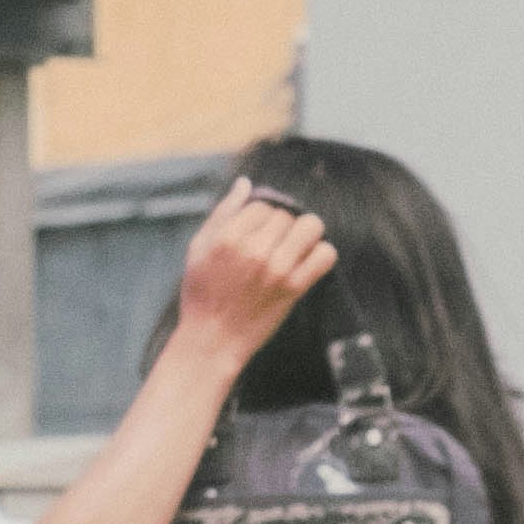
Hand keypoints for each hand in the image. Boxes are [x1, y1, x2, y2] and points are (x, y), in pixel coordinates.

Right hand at [172, 177, 335, 367]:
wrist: (212, 340)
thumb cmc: (202, 294)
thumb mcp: (199, 248)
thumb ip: (222, 213)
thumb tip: (246, 184)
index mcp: (228, 237)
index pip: (262, 205)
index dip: (261, 217)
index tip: (257, 233)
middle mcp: (254, 250)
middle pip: (286, 215)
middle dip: (281, 227)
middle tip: (272, 246)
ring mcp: (276, 269)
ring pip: (310, 227)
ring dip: (305, 234)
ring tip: (293, 248)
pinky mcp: (294, 289)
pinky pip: (325, 255)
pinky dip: (321, 254)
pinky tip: (307, 262)